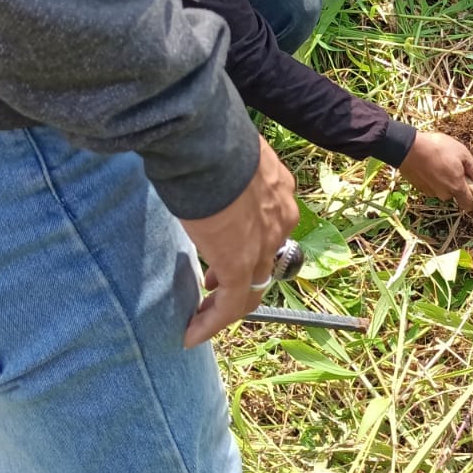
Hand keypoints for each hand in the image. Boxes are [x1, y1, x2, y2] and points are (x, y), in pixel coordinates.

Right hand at [181, 137, 299, 347]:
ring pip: (252, 286)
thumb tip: (203, 166)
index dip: (251, 243)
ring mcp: (263, 243)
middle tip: (212, 282)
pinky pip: (230, 305)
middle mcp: (280, 218)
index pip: (271, 226)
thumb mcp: (228, 155)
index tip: (224, 249)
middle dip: (240, 275)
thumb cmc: (210, 138)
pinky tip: (192, 334)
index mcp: (279, 190)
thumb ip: (225, 169)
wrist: (209, 142)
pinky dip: (212, 323)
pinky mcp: (239, 264)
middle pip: (266, 260)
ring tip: (203, 312)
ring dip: (227, 302)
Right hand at [399, 131, 472, 208]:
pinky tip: (429, 163)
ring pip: (442, 189)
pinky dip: (432, 177)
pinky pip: (431, 185)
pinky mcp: (419, 187)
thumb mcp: (462, 154)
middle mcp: (443, 194)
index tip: (472, 186)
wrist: (407, 148)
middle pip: (454, 194)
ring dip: (443, 179)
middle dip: (456, 183)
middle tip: (454, 164)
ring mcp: (429, 192)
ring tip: (440, 161)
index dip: (472, 198)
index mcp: (456, 188)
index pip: (468, 205)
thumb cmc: (438, 148)